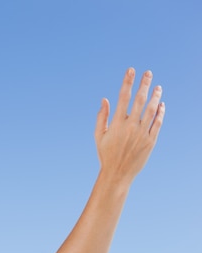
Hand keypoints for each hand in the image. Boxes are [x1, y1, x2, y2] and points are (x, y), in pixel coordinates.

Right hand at [95, 68, 164, 182]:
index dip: (127, 82)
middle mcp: (130, 127)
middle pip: (139, 100)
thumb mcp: (99, 136)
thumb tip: (105, 100)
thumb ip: (101, 117)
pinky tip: (161, 105)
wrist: (117, 174)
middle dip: (144, 84)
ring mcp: (142, 134)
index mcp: (117, 124)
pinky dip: (160, 113)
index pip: (123, 97)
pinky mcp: (150, 142)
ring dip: (155, 97)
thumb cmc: (106, 155)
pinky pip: (157, 123)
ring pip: (151, 110)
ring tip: (158, 87)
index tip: (131, 70)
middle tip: (148, 73)